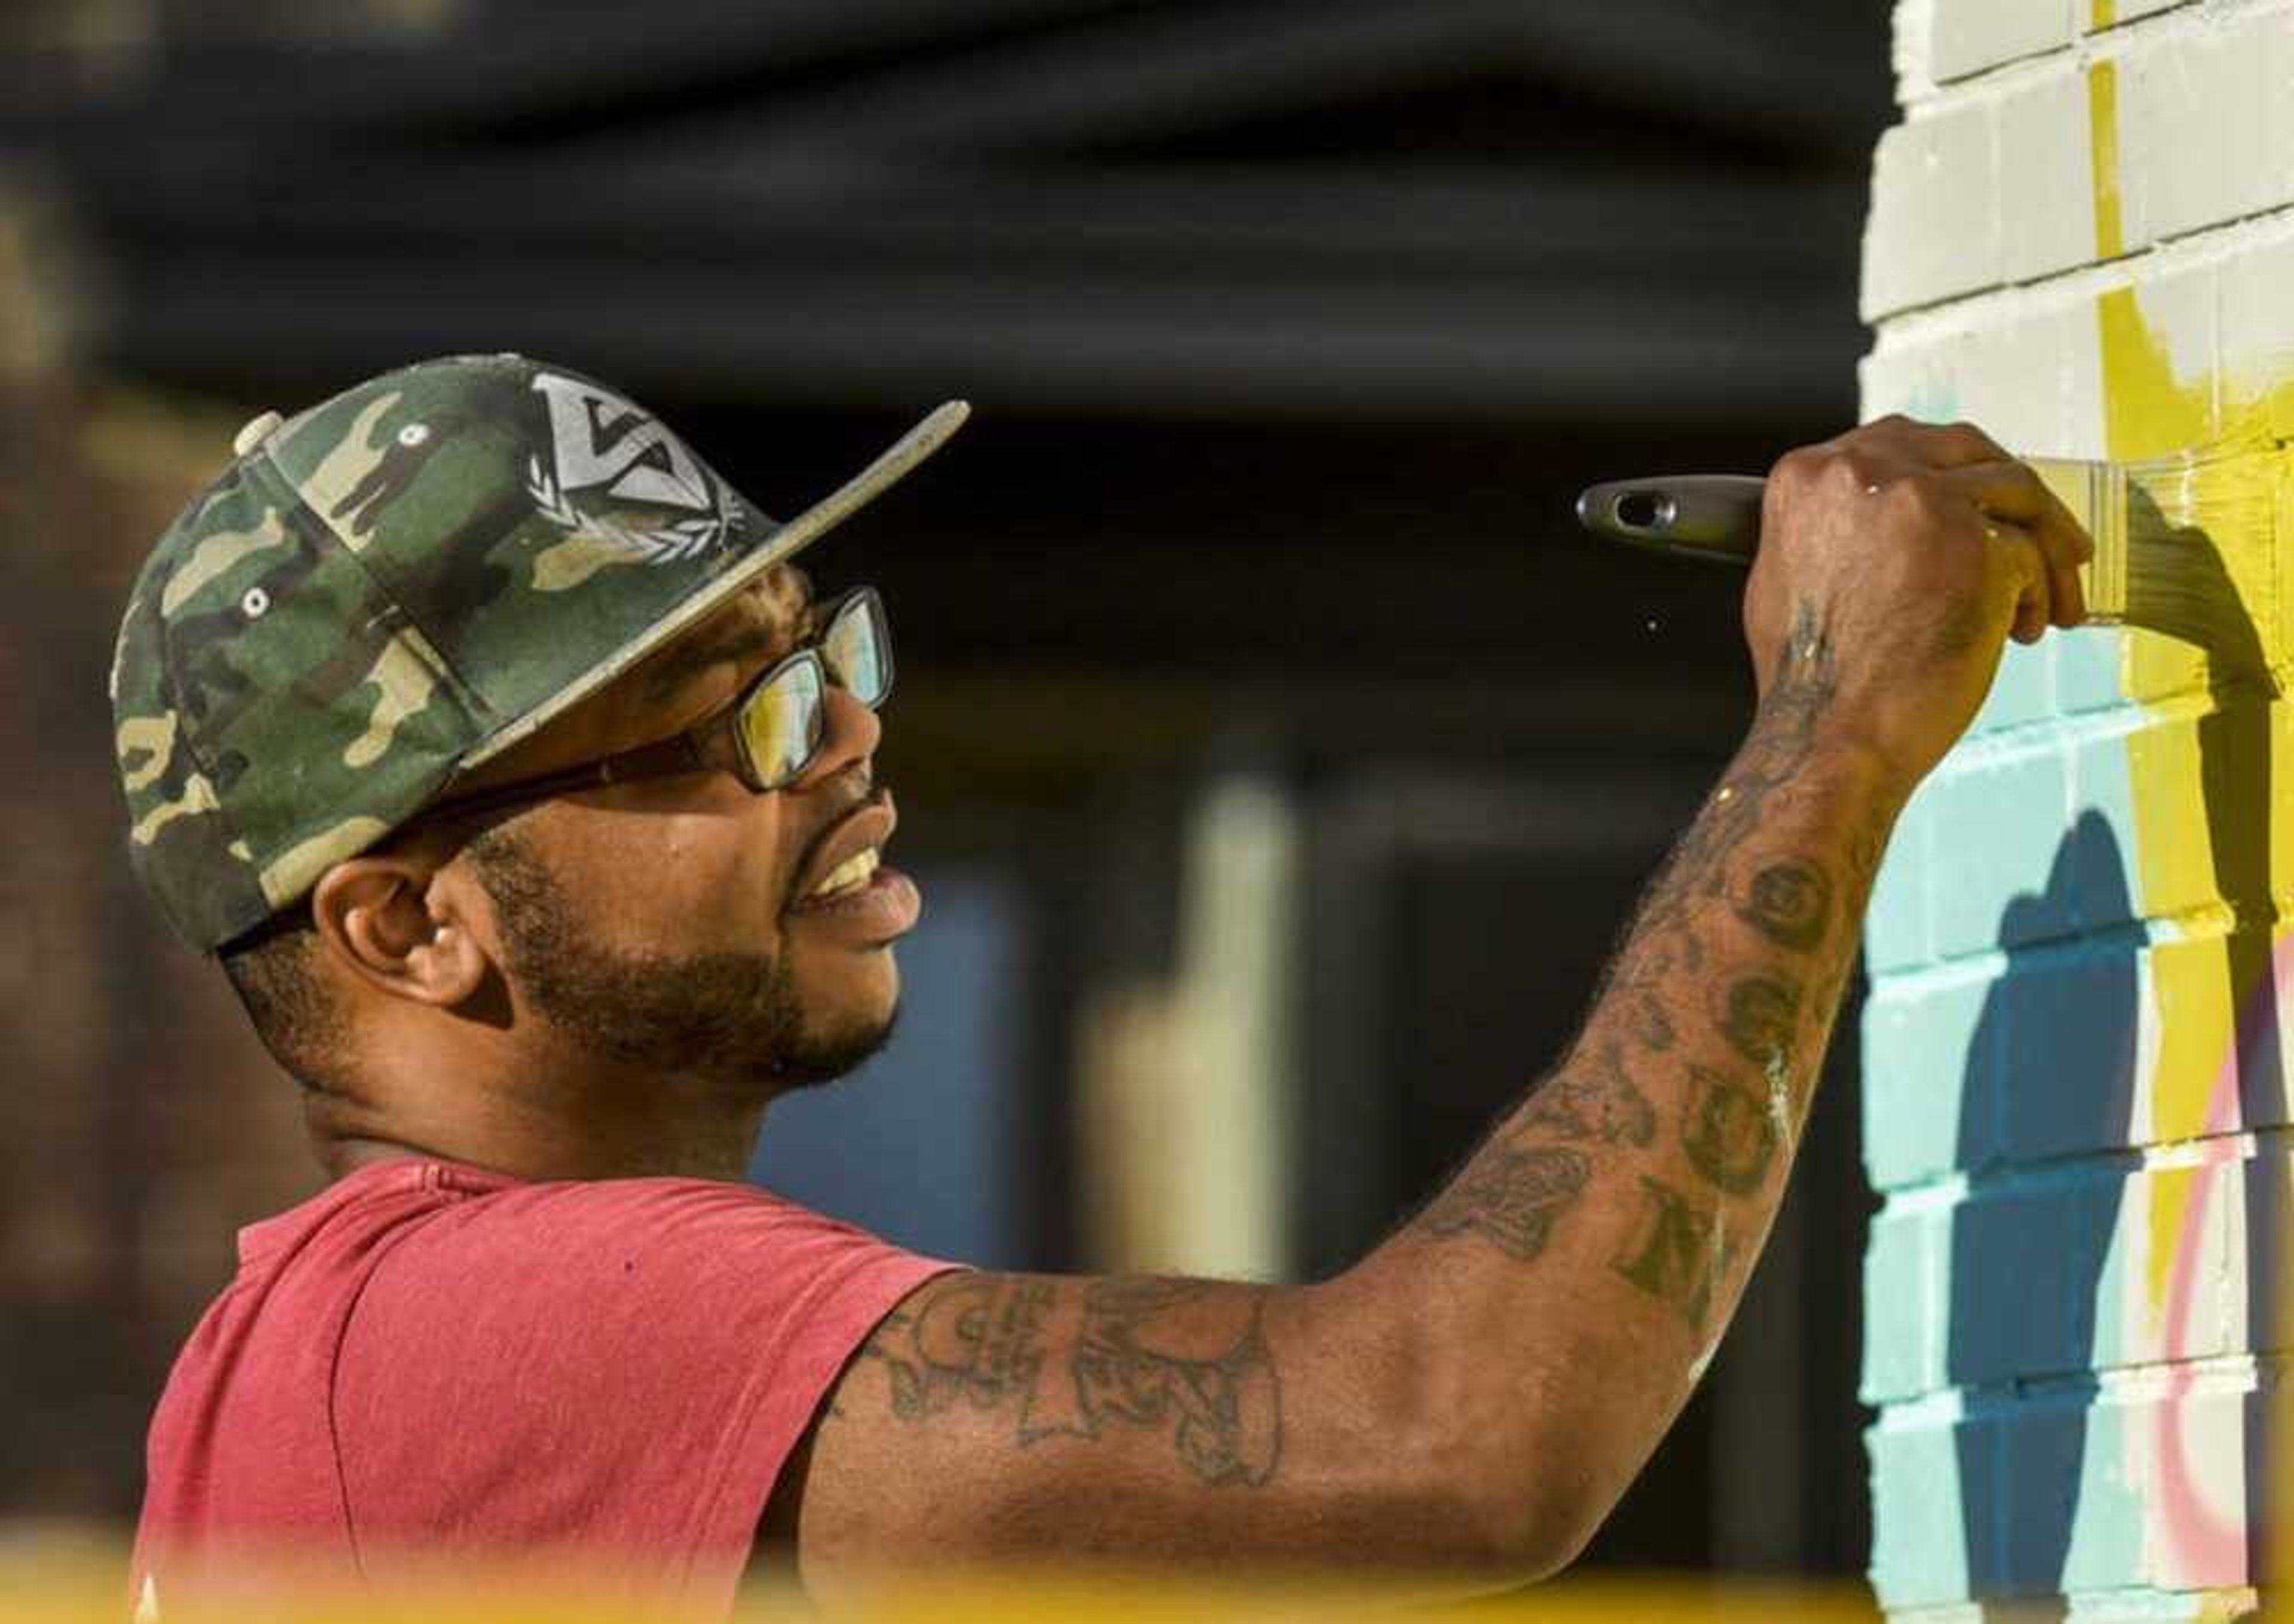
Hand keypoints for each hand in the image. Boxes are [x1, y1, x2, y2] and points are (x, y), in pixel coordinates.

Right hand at [1742, 416, 2093, 796]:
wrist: (1828, 738)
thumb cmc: (1810, 680)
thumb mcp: (1790, 574)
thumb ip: (1838, 526)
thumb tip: (1887, 517)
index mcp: (1810, 476)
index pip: (1901, 442)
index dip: (1948, 474)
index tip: (1975, 504)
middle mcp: (1863, 473)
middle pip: (1967, 450)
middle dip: (2009, 494)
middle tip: (2041, 534)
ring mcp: (1925, 503)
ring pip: (2016, 494)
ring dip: (2043, 547)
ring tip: (2046, 600)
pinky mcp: (1979, 546)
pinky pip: (2033, 553)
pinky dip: (2040, 593)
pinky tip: (2023, 631)